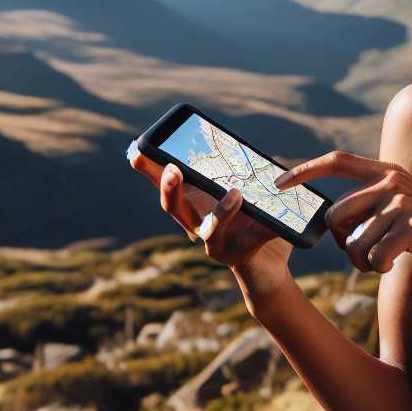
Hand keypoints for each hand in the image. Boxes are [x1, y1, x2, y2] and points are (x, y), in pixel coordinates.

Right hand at [129, 151, 291, 278]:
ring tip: (236, 193)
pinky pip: (252, 240)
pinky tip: (274, 221)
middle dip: (170, 189)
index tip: (137, 152)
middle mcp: (198, 226)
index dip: (150, 172)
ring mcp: (216, 244)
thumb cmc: (251, 220)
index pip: (168, 187)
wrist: (269, 264)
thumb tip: (236, 146)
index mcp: (195, 206)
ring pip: (210, 230)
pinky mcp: (239, 256)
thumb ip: (237, 171)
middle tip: (173, 169)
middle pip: (175, 209)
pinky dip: (263, 229)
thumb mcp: (242, 190)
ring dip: (222, 212)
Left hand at [273, 150, 411, 291]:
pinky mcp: (411, 227)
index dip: (304, 170)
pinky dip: (381, 268)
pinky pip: (372, 257)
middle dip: (343, 244)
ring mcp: (402, 202)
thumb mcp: (403, 210)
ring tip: (387, 260)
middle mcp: (392, 181)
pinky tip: (399, 264)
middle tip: (366, 255)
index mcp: (388, 172)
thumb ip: (373, 205)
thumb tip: (333, 220)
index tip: (278, 183)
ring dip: (364, 262)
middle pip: (336, 215)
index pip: (337, 161)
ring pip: (352, 243)